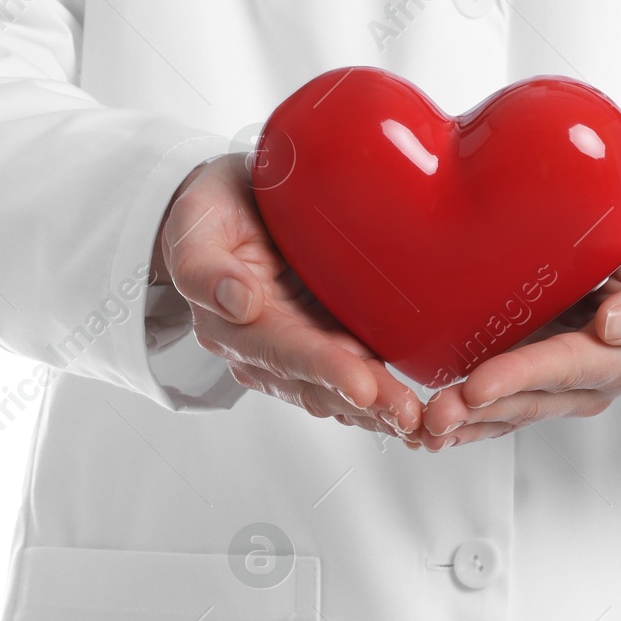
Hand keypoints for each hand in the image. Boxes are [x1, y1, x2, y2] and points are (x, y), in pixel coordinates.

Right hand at [155, 153, 424, 444]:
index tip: (361, 385)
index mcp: (233, 326)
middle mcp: (271, 346)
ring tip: (423, 421)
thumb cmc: (213, 211)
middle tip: (408, 415)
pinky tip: (426, 408)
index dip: (324, 370)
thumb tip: (237, 304)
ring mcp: (305, 343)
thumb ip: (204, 267)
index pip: (283, 352)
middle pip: (320, 382)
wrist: (232, 199)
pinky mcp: (332, 334)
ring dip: (384, 406)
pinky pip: (363, 367)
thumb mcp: (195, 224)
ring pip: (345, 387)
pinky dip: (390, 392)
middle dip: (367, 401)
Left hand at [417, 203, 620, 449]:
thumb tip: (616, 326)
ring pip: (518, 409)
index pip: (569, 364)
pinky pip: (510, 403)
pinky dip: (474, 420)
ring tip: (427, 427)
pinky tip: (438, 429)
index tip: (481, 385)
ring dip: (472, 422)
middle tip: (437, 414)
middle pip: (535, 398)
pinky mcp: (546, 373)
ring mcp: (570, 380)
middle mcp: (597, 376)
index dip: (523, 376)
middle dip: (484, 410)